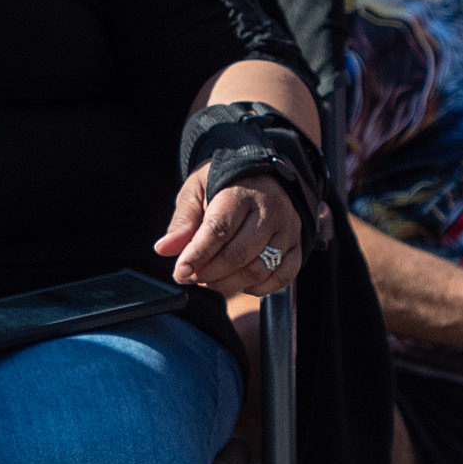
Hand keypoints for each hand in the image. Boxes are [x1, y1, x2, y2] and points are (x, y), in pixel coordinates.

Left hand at [161, 172, 303, 294]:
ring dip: (229, 283)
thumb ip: (182, 221)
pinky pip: (282, 277)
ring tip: (209, 279)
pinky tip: (238, 282)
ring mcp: (289, 229)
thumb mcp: (196, 191)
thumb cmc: (223, 185)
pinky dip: (258, 288)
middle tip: (191, 276)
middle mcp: (271, 210)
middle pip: (240, 254)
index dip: (197, 254)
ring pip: (260, 269)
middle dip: (210, 273)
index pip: (219, 229)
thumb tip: (164, 249)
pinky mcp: (298, 245)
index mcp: (242, 192)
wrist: (261, 175)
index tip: (180, 272)